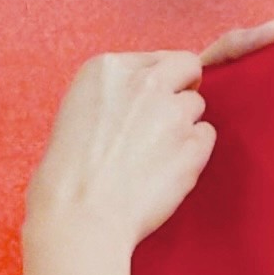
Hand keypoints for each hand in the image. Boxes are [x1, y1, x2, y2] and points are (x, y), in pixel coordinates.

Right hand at [24, 25, 273, 255]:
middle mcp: (144, 82)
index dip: (157, 82)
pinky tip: (167, 171)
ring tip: (156, 156)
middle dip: (183, 86)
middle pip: (188, 66)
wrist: (79, 216)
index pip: (156, 59)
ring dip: (183, 125)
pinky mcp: (193, 143)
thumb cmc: (67, 175)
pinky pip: (207, 136)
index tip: (146, 103)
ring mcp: (173, 111)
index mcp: (107, 69)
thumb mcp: (77, 112)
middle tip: (169, 117)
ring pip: (196, 105)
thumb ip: (115, 95)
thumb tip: (145, 97)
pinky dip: (194, 152)